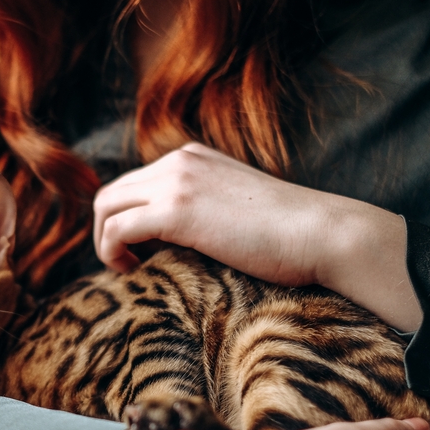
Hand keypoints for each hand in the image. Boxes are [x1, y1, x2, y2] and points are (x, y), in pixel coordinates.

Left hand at [92, 142, 421, 330]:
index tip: (140, 253)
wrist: (323, 234)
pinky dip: (112, 252)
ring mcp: (177, 182)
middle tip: (128, 265)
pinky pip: (117, 228)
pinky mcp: (177, 210)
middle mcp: (179, 161)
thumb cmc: (291, 236)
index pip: (133, 184)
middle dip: (108, 231)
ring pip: (105, 207)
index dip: (126, 220)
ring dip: (105, 242)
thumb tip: (180, 241)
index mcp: (192, 158)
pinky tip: (132, 272)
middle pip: (111, 193)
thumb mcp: (238, 209)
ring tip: (128, 270)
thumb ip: (207, 210)